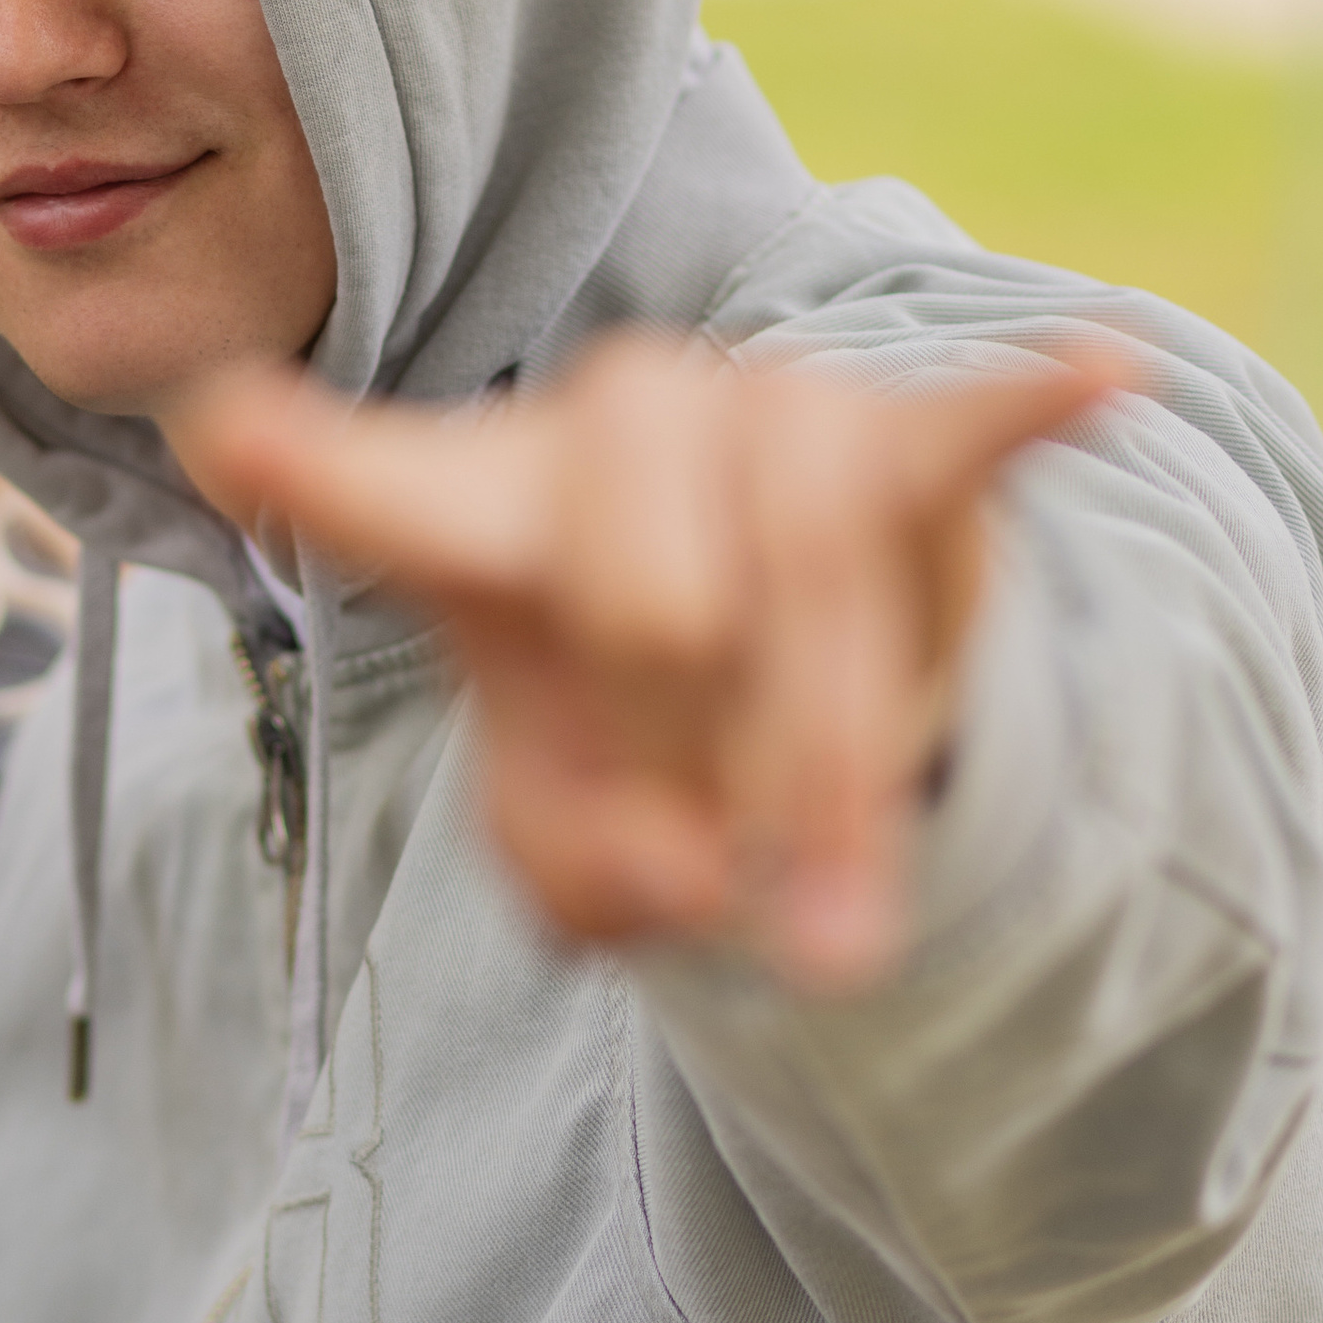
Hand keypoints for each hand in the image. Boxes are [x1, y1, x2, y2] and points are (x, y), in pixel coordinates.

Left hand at [170, 329, 1137, 992]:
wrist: (784, 643)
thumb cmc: (632, 721)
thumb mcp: (571, 825)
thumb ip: (575, 863)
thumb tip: (668, 876)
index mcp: (479, 509)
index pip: (378, 485)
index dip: (307, 463)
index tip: (226, 424)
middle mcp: (605, 432)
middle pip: (640, 596)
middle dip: (684, 767)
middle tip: (700, 874)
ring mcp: (755, 418)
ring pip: (802, 587)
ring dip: (822, 782)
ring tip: (827, 944)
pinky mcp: (898, 440)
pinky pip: (962, 423)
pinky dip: (1025, 407)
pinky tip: (1096, 378)